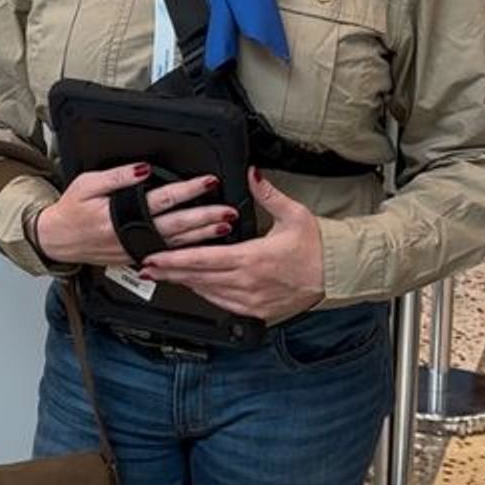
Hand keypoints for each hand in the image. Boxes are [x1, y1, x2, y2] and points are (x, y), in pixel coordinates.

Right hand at [34, 164, 237, 268]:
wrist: (57, 241)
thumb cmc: (71, 210)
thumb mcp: (88, 183)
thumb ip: (117, 176)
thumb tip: (144, 168)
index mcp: (121, 215)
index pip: (162, 199)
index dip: (188, 190)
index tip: (208, 182)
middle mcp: (132, 235)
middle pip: (177, 224)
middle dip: (205, 217)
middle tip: (228, 210)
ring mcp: (136, 249)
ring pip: (176, 243)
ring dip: (202, 236)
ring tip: (224, 227)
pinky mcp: (136, 257)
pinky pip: (167, 255)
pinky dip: (186, 251)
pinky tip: (202, 247)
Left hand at [141, 169, 323, 323]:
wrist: (337, 273)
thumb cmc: (318, 245)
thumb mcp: (293, 213)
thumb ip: (267, 193)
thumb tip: (252, 174)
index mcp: (254, 257)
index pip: (204, 259)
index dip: (175, 260)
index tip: (155, 257)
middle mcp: (249, 282)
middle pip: (199, 278)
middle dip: (171, 273)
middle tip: (147, 268)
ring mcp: (252, 299)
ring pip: (209, 293)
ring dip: (185, 284)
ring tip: (164, 276)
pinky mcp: (258, 310)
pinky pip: (224, 304)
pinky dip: (206, 295)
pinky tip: (195, 288)